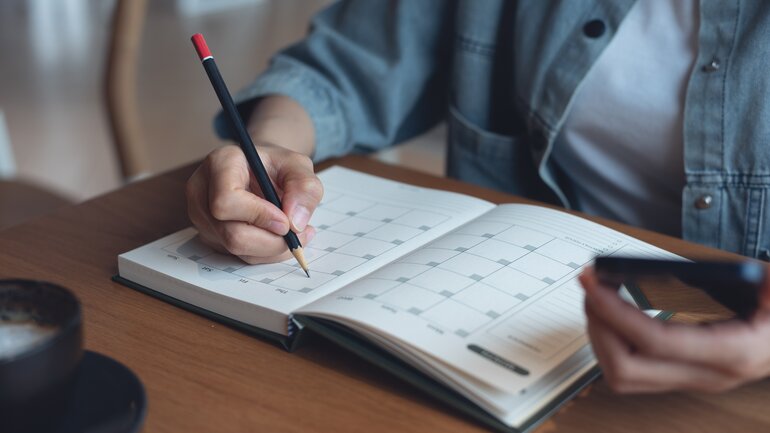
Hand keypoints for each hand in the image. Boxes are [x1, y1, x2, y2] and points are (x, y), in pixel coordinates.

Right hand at [186, 144, 321, 263]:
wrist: (263, 172)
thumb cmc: (277, 167)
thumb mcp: (299, 166)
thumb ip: (304, 189)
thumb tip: (295, 224)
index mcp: (220, 164)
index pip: (226, 200)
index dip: (259, 216)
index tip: (285, 220)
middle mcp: (202, 191)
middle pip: (231, 234)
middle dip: (270, 241)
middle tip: (298, 235)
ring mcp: (202, 217)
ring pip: (236, 249)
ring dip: (271, 249)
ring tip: (294, 233)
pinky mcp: (210, 236)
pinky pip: (239, 256)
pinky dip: (265, 253)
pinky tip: (278, 237)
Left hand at [580, 266, 769, 392]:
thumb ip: (769, 286)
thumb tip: (762, 278)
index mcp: (732, 353)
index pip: (656, 342)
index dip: (617, 313)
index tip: (594, 283)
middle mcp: (708, 375)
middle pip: (627, 369)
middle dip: (598, 326)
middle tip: (590, 286)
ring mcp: (692, 380)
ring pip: (623, 376)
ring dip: (599, 336)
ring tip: (595, 297)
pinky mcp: (681, 376)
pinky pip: (631, 371)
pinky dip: (610, 342)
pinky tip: (610, 313)